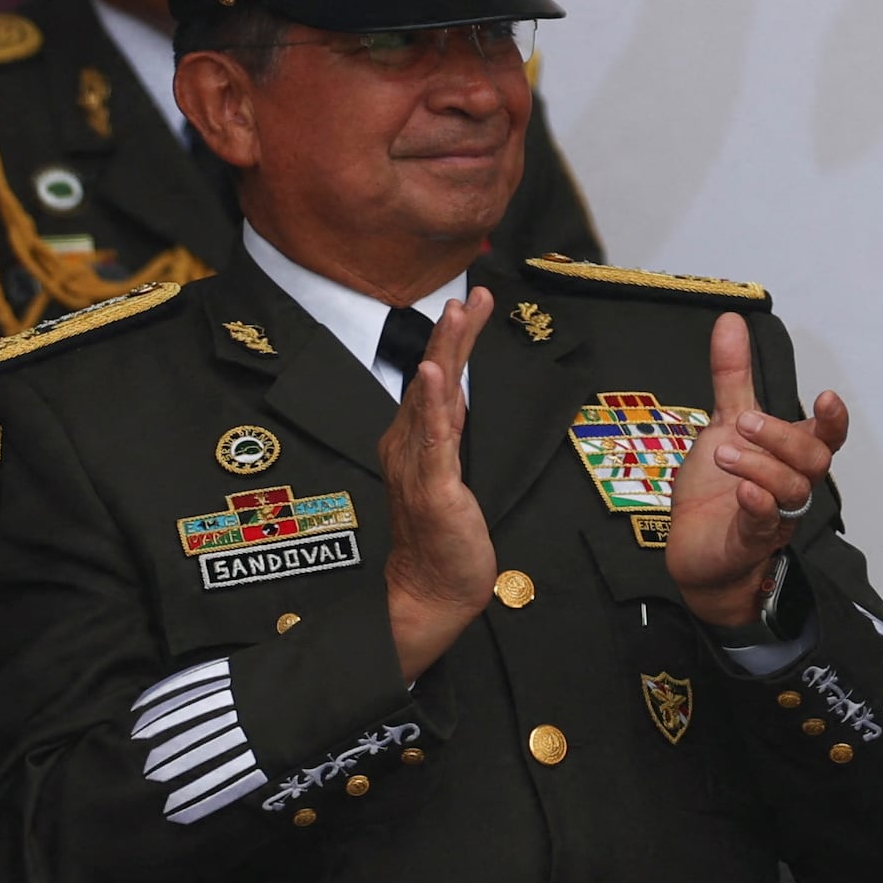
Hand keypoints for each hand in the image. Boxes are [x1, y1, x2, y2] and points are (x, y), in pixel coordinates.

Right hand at [377, 289, 502, 680]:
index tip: (472, 302)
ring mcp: (418, 465)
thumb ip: (449, 433)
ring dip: (442, 354)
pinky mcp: (432, 487)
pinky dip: (432, 403)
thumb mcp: (450, 472)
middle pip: (433, 379)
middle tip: (466, 295)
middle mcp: (410, 445)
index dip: (455, 339)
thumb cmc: (443, 534)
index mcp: (416, 440)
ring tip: (451, 315)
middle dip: (451, 334)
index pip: (439, 379)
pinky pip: (433, 439)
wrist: (431, 587)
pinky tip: (434, 374)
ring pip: (432, 399)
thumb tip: (456, 395)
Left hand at [665, 312, 850, 631]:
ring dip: (762, 467)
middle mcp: (791, 484)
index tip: (826, 396)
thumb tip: (731, 320)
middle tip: (744, 422)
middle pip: (815, 459)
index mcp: (790, 455)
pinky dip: (758, 504)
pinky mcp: (751, 542)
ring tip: (724, 453)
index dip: (833, 418)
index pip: (828, 435)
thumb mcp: (723, 425)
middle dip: (784, 437)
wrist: (694, 551)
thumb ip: (731, 377)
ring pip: (793, 490)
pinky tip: (742, 490)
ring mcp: (775, 516)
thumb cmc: (715, 491)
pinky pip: (767, 524)